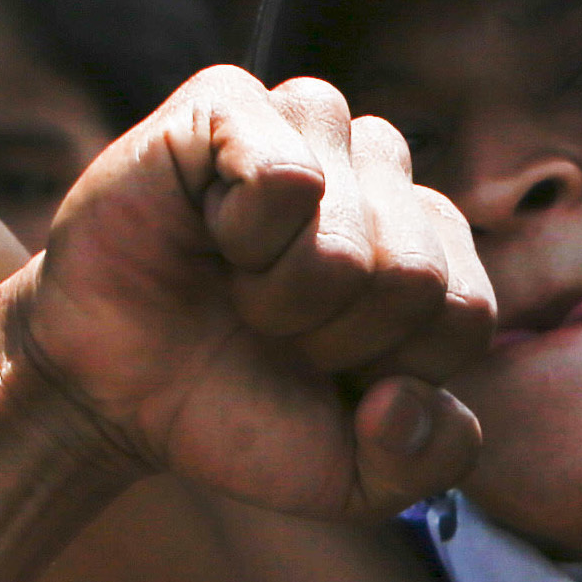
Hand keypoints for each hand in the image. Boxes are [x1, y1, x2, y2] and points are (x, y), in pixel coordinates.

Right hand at [22, 71, 489, 520]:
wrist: (114, 394)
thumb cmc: (238, 413)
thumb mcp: (352, 479)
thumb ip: (427, 461)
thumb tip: (406, 398)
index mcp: (430, 248)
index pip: (467, 312)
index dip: (390, 370)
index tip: (328, 372)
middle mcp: (380, 174)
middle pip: (414, 274)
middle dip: (334, 338)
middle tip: (270, 330)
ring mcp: (310, 128)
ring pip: (352, 229)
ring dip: (287, 290)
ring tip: (241, 285)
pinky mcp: (232, 103)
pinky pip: (287, 176)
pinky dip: (246, 235)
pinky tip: (209, 233)